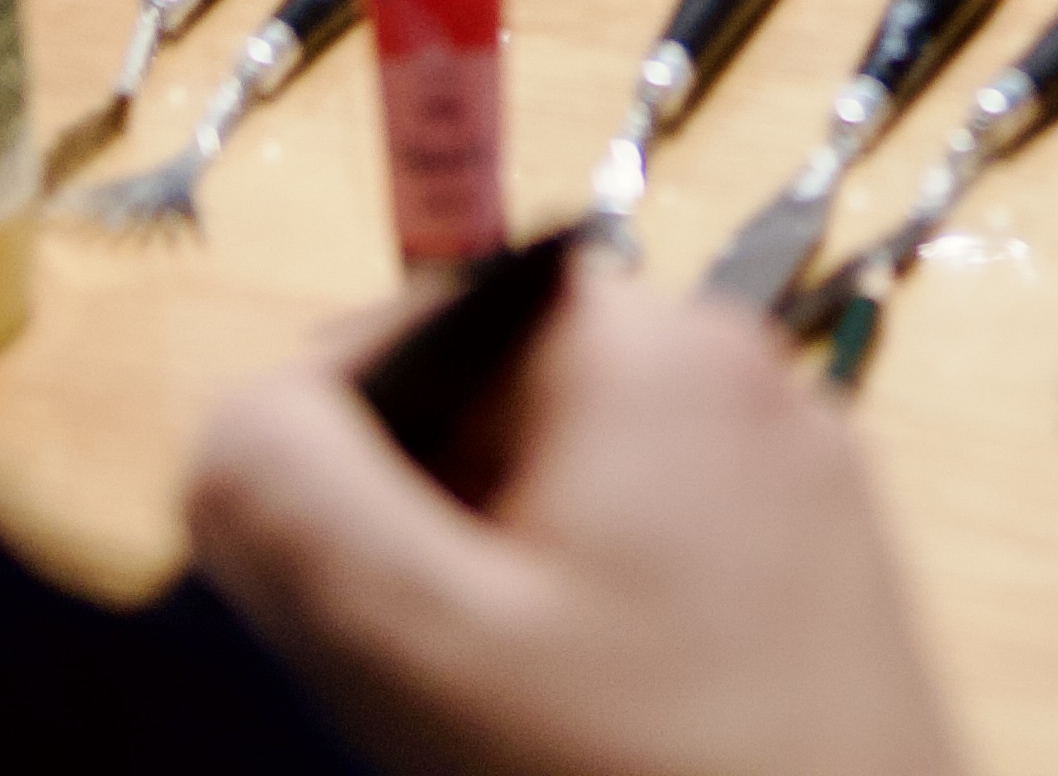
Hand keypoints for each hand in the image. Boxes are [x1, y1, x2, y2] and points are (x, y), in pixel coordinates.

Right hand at [184, 263, 968, 775]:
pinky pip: (651, 561)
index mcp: (648, 344)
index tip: (314, 588)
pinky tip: (580, 738)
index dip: (326, 452)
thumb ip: (286, 494)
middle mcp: (740, 377)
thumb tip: (238, 417)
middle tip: (416, 680)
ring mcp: (795, 476)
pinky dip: (585, 633)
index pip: (414, 322)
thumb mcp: (416, 640)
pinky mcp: (820, 574)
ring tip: (501, 724)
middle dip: (419, 534)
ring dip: (495, 597)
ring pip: (563, 499)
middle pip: (488, 412)